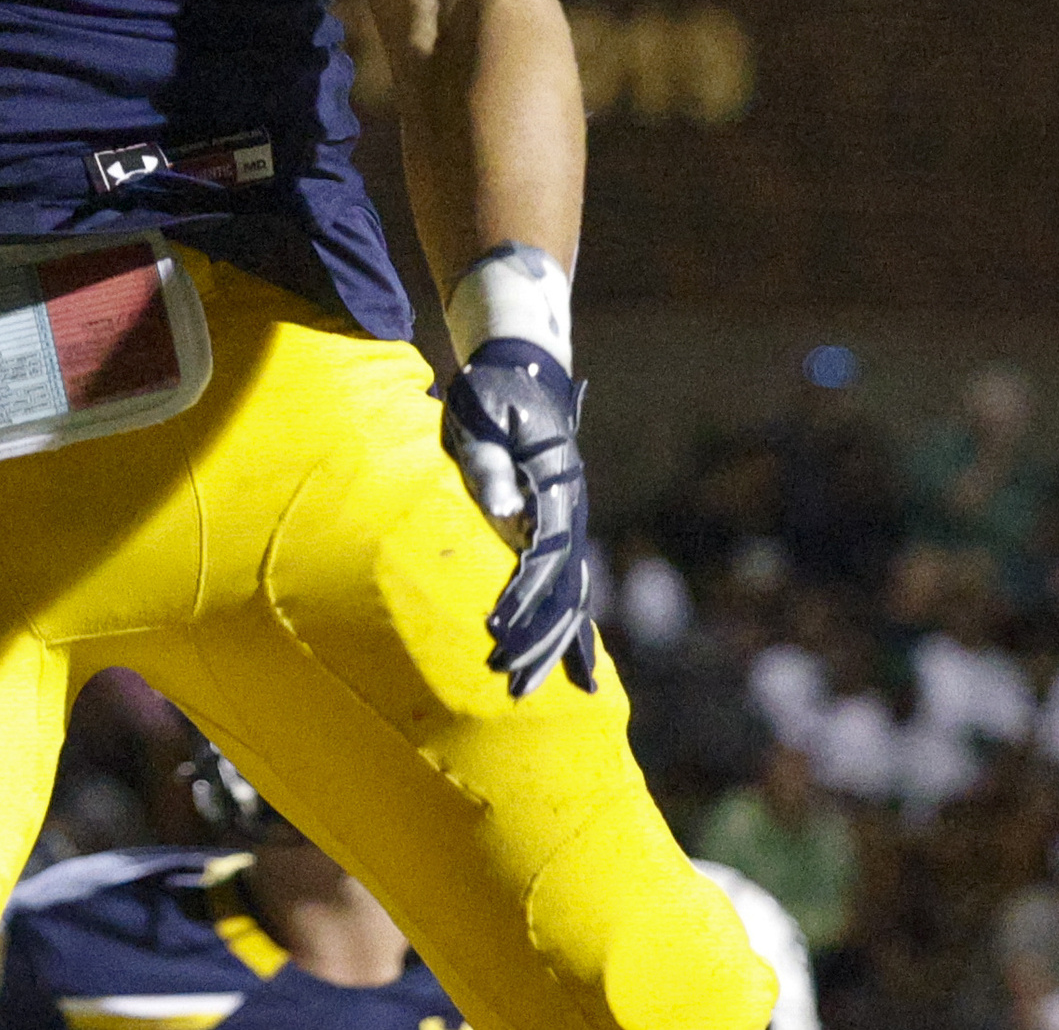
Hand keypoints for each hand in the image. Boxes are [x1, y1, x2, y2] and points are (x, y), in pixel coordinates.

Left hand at [442, 338, 598, 695]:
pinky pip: (571, 590)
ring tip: (532, 689)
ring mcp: (569, 524)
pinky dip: (574, 632)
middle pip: (565, 590)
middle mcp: (570, 513)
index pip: (543, 556)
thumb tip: (505, 514)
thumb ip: (489, 465)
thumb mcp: (481, 420)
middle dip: (540, 639)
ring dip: (554, 644)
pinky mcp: (559, 530)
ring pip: (572, 597)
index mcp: (555, 487)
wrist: (523, 369)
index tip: (497, 631)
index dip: (521, 597)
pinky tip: (577, 673)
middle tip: (514, 685)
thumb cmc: (492, 394)